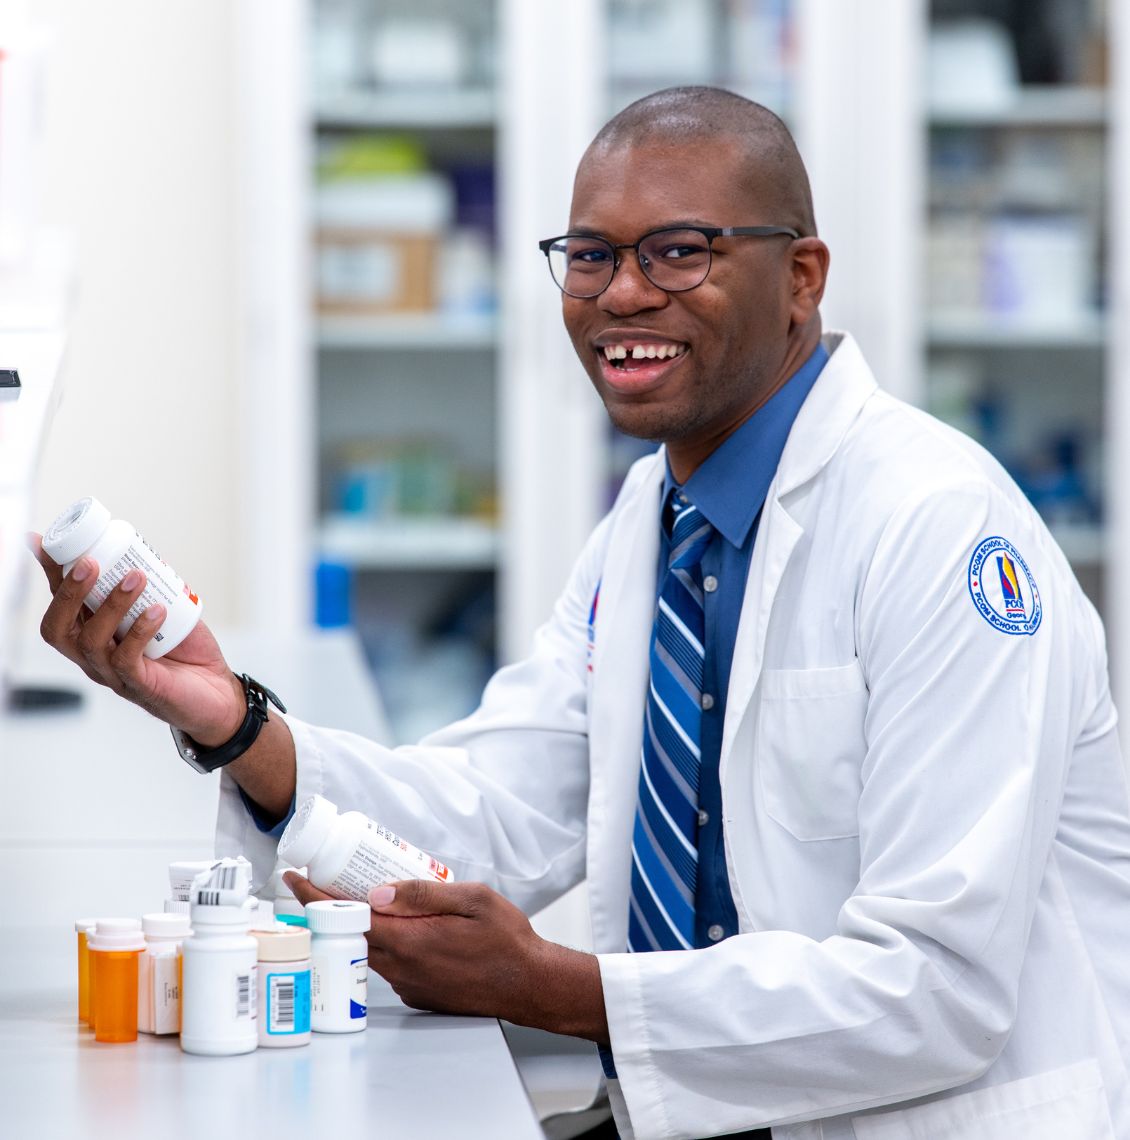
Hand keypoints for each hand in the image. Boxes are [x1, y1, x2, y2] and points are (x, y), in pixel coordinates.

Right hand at [30, 533, 243, 743]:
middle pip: (58, 629)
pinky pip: (127, 659)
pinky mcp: (140, 686)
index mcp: (94, 634)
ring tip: (136, 577)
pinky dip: (140, 630)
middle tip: (91, 562)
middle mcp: (94, 656)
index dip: (50, 574)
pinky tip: (158, 610)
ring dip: (111, 605)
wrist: (218, 691)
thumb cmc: (187, 650)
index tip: (41, 541)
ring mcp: (113, 674)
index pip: (61, 603)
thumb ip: (144, 588)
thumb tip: (135, 550)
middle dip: (68, 593)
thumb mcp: (162, 608)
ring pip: (92, 642)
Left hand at [286, 873, 609, 1042]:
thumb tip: (378, 891)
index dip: (316, 898)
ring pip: (368, 950)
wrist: (529, 984)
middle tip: (320, 882)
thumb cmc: (508, 940)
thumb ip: (424, 894)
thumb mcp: (473, 899)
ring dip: (357, 926)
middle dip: (330, 909)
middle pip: (350, 935)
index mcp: (411, 940)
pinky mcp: (417, 992)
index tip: (295, 880)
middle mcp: (402, 966)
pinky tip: (400, 926)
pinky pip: (388, 963)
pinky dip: (383, 943)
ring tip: (361, 898)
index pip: (349, 917)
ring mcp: (408, 983)